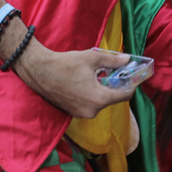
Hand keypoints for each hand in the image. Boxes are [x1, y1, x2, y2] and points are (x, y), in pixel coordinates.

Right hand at [13, 41, 133, 118]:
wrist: (39, 71)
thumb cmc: (66, 64)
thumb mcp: (92, 58)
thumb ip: (112, 61)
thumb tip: (126, 60)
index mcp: (99, 99)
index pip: (124, 96)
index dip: (131, 85)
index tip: (132, 76)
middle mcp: (92, 111)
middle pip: (111, 99)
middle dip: (115, 86)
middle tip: (115, 72)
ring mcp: (81, 114)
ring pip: (99, 102)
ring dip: (102, 91)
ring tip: (99, 75)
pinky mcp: (72, 113)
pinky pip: (89, 105)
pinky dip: (92, 95)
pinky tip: (87, 83)